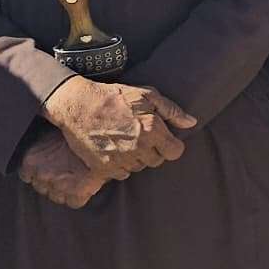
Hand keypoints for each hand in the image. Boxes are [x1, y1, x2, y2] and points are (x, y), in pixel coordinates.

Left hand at [17, 137, 111, 209]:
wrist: (107, 136)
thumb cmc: (81, 129)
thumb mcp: (56, 128)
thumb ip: (43, 138)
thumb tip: (40, 127)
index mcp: (31, 160)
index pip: (26, 174)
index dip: (38, 169)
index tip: (48, 164)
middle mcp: (42, 175)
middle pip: (41, 187)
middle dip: (51, 180)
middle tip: (65, 168)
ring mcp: (58, 188)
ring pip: (56, 197)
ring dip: (64, 190)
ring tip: (76, 176)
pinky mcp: (77, 195)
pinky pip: (73, 202)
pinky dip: (79, 196)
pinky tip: (85, 184)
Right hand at [41, 77, 195, 178]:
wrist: (77, 105)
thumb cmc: (113, 97)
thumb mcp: (146, 95)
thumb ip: (172, 110)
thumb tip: (191, 123)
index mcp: (152, 130)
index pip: (175, 152)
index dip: (172, 145)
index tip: (165, 139)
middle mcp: (138, 148)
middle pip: (157, 161)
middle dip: (153, 150)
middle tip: (141, 136)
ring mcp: (120, 160)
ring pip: (139, 167)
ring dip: (137, 157)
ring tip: (126, 140)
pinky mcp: (104, 168)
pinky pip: (122, 174)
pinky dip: (121, 164)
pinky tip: (115, 149)